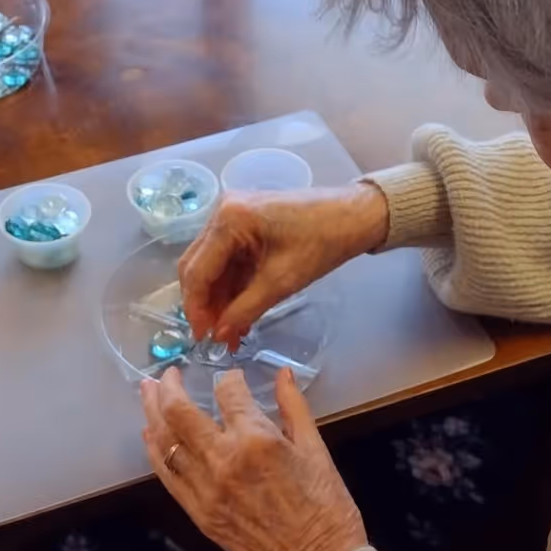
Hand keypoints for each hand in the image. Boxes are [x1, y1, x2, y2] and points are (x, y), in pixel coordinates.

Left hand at [141, 366, 367, 550]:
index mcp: (257, 440)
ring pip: (166, 442)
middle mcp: (223, 460)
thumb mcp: (316, 449)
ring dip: (153, 413)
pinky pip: (167, 475)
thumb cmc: (325, 507)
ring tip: (148, 393)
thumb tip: (282, 373)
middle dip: (169, 387)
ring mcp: (205, 488)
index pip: (228, 393)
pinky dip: (156, 451)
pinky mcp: (198, 512)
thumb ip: (293, 406)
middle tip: (167, 374)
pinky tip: (151, 435)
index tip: (233, 380)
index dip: (229, 379)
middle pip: (180, 412)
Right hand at [178, 181, 388, 347]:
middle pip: (197, 266)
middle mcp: (221, 212)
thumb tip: (219, 335)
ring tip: (231, 332)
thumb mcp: (281, 281)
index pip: (197, 271)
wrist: (354, 216)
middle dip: (205, 305)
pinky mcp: (244, 225)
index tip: (202, 338)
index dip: (196, 308)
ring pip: (212, 266)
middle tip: (214, 337)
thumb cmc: (322, 242)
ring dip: (219, 299)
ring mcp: (232, 217)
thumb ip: (245, 309)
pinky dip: (232, 287)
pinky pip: (229, 260)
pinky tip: (240, 312)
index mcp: (228, 219)